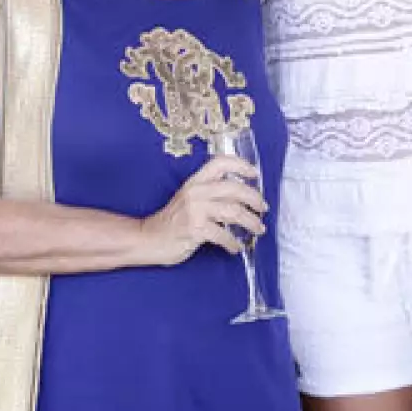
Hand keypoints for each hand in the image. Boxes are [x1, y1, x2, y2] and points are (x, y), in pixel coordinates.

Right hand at [138, 156, 263, 266]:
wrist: (148, 239)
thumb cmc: (172, 222)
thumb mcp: (189, 200)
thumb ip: (211, 195)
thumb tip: (242, 199)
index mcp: (195, 181)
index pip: (220, 163)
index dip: (240, 165)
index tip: (254, 174)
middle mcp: (196, 192)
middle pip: (234, 188)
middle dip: (254, 199)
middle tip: (263, 209)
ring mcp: (195, 210)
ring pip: (234, 211)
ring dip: (251, 222)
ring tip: (258, 229)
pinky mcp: (195, 229)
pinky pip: (224, 234)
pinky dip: (234, 243)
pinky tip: (236, 247)